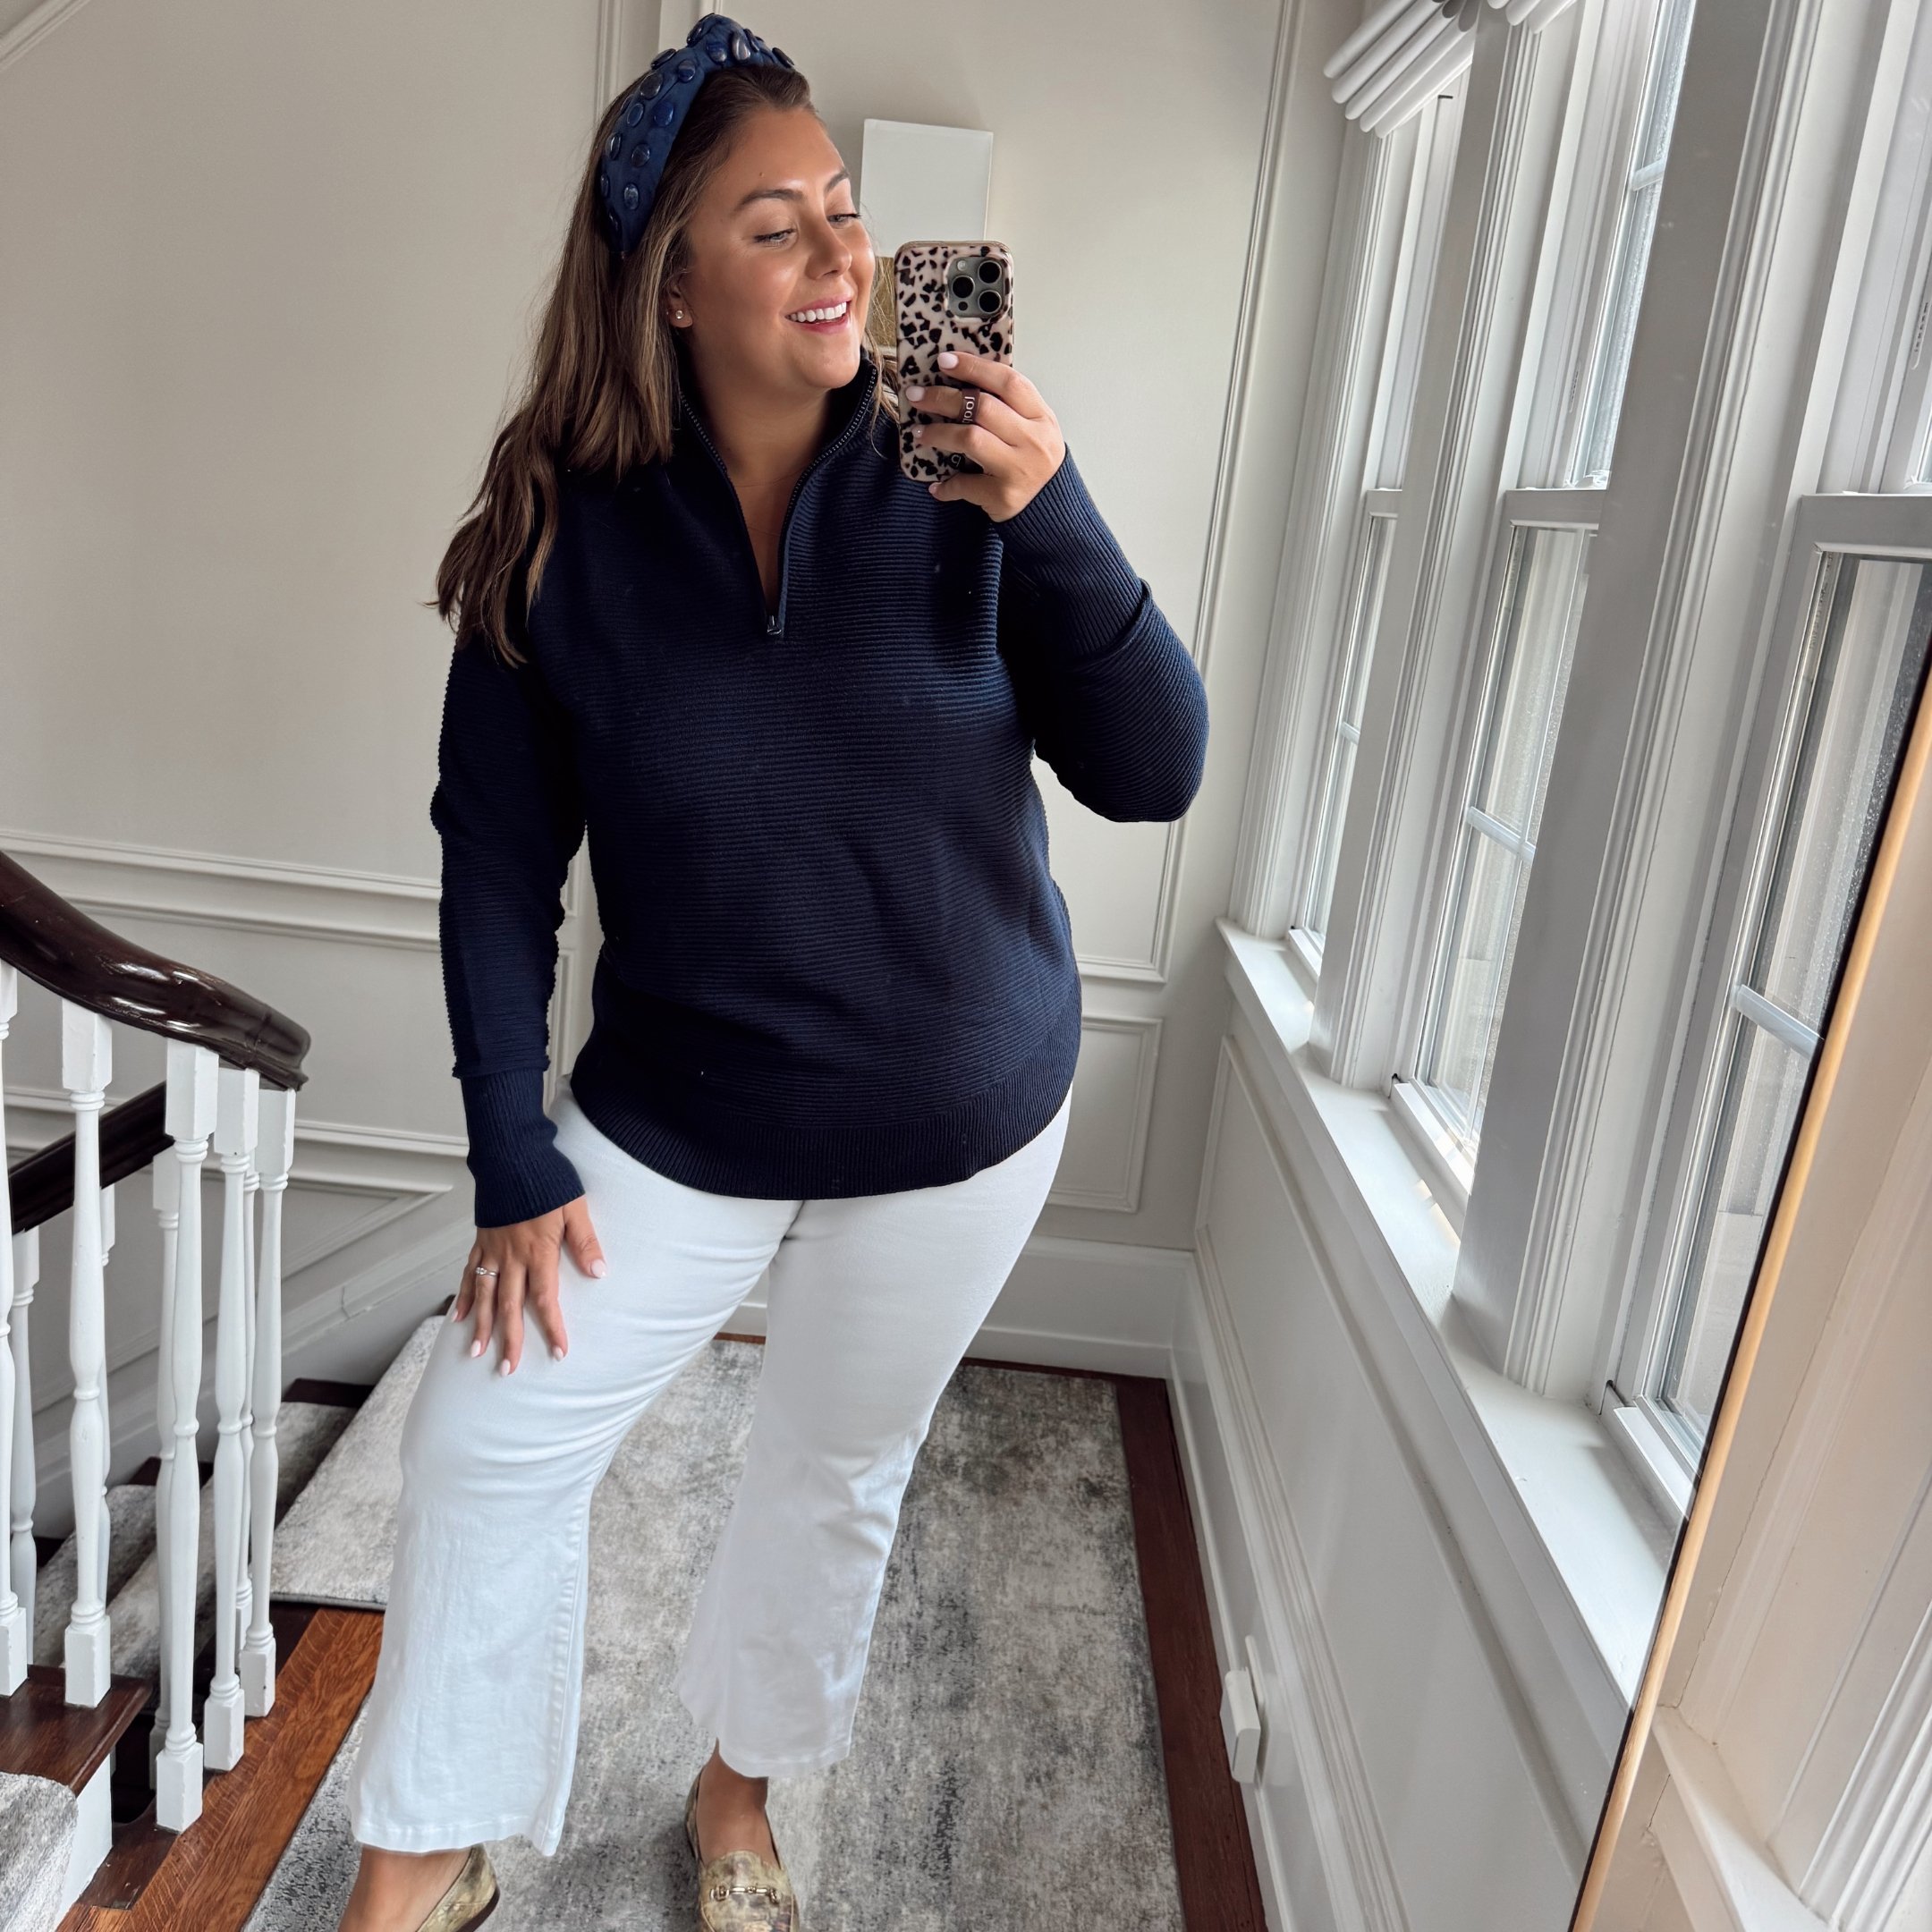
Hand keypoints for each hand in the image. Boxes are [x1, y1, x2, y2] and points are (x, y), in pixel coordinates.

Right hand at [453, 1195, 604, 1375]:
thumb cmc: (546, 1180)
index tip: (558, 1353)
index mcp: (537, 1251)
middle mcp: (511, 1256)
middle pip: (508, 1306)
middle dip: (509, 1341)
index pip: (545, 1299)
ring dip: (480, 1327)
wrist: (512, 1155)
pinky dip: (462, 1297)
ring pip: (483, 1295)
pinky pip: (468, 1274)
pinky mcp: (480, 1241)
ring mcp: (492, 1250)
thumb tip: (600, 1273)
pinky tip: (457, 1318)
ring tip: (476, 1352)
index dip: (552, 1327)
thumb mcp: (575, 1208)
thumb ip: (584, 1242)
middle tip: (507, 1370)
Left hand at [904, 349, 1065, 520]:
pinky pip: (965, 484)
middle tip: (917, 395)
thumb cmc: (1034, 460)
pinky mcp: (1003, 496)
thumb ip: (1009, 406)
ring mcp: (1018, 469)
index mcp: (1041, 417)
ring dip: (937, 433)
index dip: (974, 367)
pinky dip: (947, 485)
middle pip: (982, 408)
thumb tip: (962, 380)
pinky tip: (937, 485)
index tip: (944, 360)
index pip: (1007, 382)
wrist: (1052, 508)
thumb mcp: (1035, 427)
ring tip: (917, 432)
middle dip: (943, 397)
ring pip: (970, 439)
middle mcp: (1032, 440)